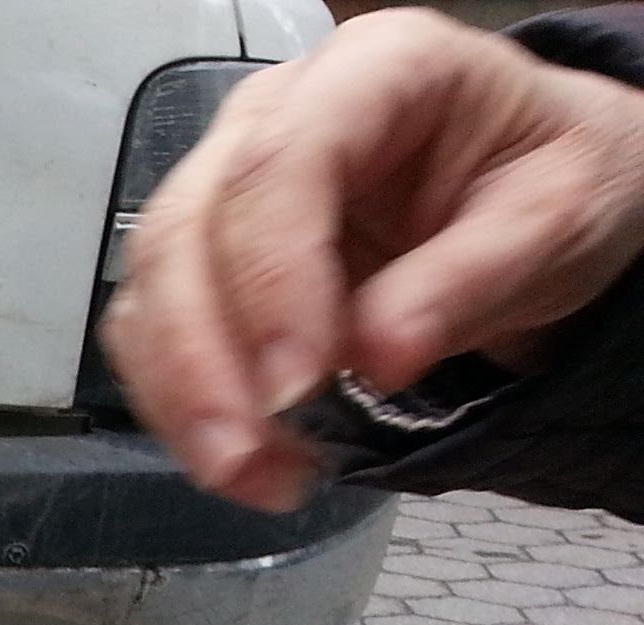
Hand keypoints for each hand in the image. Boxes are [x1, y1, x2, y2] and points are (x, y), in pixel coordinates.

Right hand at [102, 10, 643, 509]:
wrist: (530, 199)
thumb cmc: (543, 180)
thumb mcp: (553, 218)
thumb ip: (470, 279)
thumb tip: (378, 354)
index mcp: (376, 68)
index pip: (282, 163)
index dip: (271, 279)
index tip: (296, 385)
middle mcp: (276, 116)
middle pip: (185, 231)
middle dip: (201, 362)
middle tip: (248, 458)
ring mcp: (226, 185)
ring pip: (151, 290)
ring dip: (183, 399)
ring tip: (256, 475)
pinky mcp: (203, 258)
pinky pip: (153, 334)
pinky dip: (182, 407)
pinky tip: (245, 455)